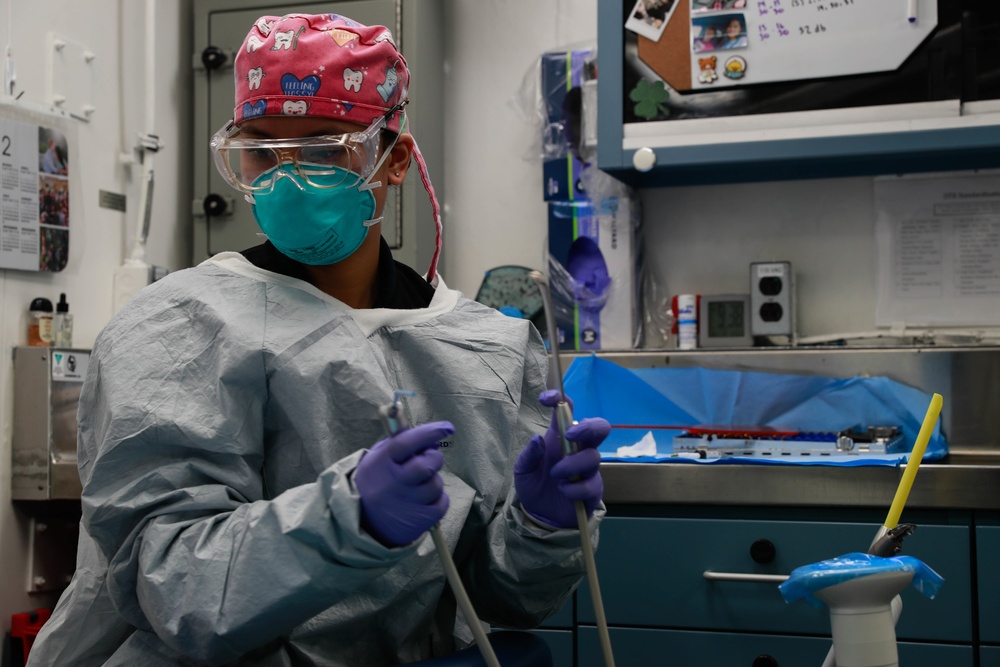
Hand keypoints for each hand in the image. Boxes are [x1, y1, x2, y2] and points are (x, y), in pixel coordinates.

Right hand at [355, 421, 453, 546]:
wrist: (363, 521)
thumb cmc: (376, 482)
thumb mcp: (378, 458)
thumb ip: (400, 442)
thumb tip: (429, 437)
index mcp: (383, 462)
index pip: (406, 443)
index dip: (428, 433)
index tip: (447, 427)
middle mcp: (394, 483)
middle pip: (427, 464)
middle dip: (433, 458)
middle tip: (425, 461)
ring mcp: (407, 503)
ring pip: (436, 484)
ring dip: (432, 481)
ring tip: (418, 485)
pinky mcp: (420, 520)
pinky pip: (442, 502)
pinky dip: (437, 499)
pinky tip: (423, 500)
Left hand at [514, 390, 610, 528]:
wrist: (540, 515)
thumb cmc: (534, 485)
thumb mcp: (522, 470)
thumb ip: (528, 455)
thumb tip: (537, 439)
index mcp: (560, 438)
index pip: (567, 412)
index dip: (560, 400)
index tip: (546, 398)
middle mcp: (578, 449)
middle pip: (599, 427)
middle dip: (588, 427)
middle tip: (569, 435)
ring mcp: (588, 469)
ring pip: (593, 456)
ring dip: (571, 465)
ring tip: (555, 476)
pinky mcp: (593, 489)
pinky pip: (591, 484)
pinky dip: (573, 488)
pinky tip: (563, 492)